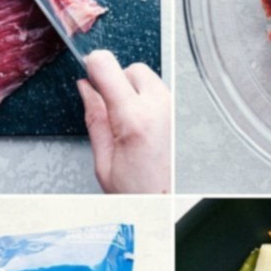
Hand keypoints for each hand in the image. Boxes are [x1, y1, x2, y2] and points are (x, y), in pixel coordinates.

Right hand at [77, 50, 170, 193]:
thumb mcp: (104, 161)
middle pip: (131, 68)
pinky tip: (146, 129)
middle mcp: (159, 108)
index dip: (92, 66)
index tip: (89, 76)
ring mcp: (175, 109)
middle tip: (113, 114)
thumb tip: (86, 88)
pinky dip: (150, 103)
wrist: (168, 206)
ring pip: (149, 79)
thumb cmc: (140, 193)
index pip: (106, 64)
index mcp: (134, 119)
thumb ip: (94, 117)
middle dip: (117, 84)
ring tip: (131, 126)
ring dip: (136, 94)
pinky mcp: (183, 115)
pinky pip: (162, 95)